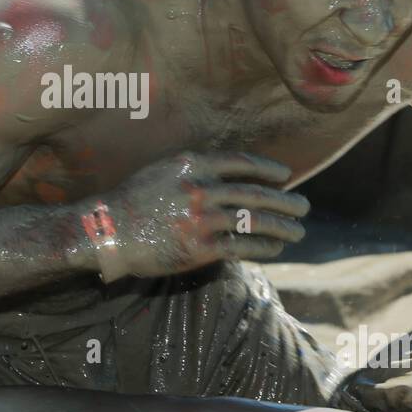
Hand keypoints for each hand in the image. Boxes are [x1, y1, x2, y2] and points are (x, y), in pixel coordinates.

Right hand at [80, 151, 308, 279]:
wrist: (107, 231)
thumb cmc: (133, 200)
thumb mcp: (163, 170)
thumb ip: (195, 169)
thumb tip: (231, 177)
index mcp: (193, 163)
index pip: (242, 163)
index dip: (268, 169)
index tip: (285, 176)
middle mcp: (201, 187)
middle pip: (256, 194)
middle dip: (286, 202)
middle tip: (304, 207)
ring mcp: (202, 218)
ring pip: (255, 222)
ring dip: (282, 227)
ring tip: (298, 231)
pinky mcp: (200, 248)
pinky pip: (242, 246)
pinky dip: (264, 248)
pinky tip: (276, 248)